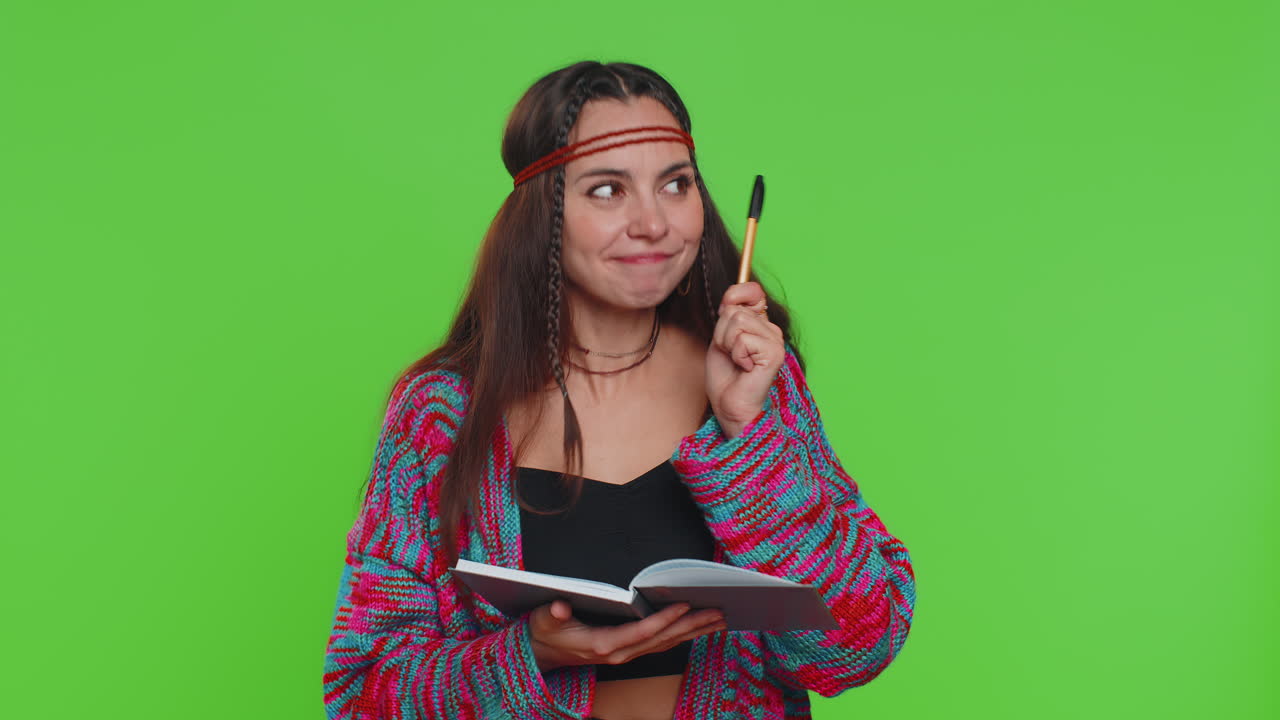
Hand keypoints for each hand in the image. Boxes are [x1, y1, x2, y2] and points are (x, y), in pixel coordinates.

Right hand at [528, 600, 725, 672]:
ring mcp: (626, 654)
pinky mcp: (629, 651)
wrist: (542, 654)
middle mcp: (620, 653)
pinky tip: (699, 626)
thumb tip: (559, 608)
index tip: (684, 605)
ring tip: (720, 618)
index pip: (640, 632)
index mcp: (603, 644)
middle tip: (718, 611)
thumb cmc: (545, 633)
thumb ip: (552, 614)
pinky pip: (662, 644)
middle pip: (663, 639)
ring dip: (694, 631)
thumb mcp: (543, 621)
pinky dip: (683, 634)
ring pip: (667, 644)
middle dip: (691, 625)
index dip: (663, 619)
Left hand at [707, 282, 784, 437]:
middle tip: (730, 354)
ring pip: (737, 322)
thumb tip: (733, 293)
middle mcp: (772, 329)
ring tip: (737, 361)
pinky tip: (744, 368)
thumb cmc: (725, 376)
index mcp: (761, 323)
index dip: (733, 298)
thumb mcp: (721, 337)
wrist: (730, 405)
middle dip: (722, 333)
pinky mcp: (775, 353)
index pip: (752, 289)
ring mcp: (776, 341)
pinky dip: (736, 355)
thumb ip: (729, 313)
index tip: (726, 323)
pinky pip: (743, 340)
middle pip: (734, 309)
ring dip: (727, 343)